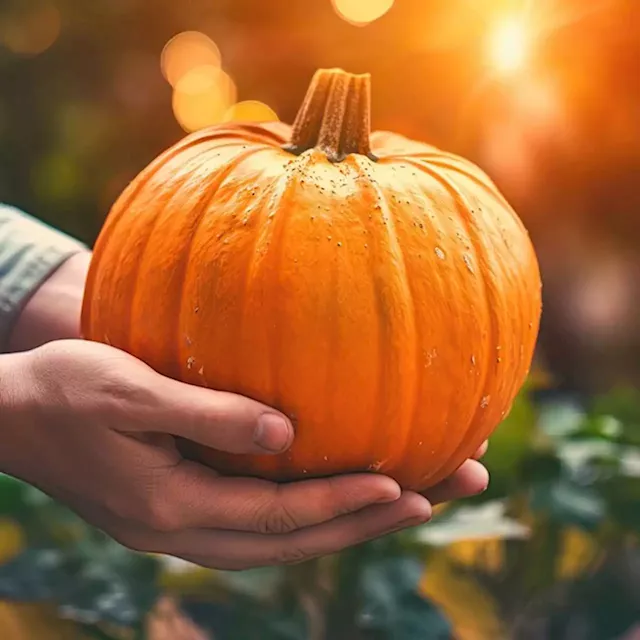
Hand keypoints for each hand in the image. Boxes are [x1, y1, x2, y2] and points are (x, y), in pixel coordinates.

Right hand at [1, 339, 487, 569]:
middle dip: (366, 521)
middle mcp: (185, 529)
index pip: (279, 516)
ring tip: (407, 498)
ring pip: (284, 537)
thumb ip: (205, 415)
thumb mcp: (127, 391)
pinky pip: (262, 521)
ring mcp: (184, 524)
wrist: (14, 414)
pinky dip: (309, 511)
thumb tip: (286, 433)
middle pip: (295, 540)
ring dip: (346, 521)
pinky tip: (338, 489)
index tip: (405, 485)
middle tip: (434, 497)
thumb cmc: (64, 391)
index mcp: (172, 507)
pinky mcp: (183, 506)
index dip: (342, 503)